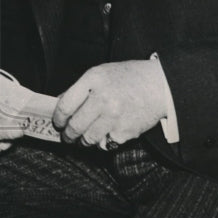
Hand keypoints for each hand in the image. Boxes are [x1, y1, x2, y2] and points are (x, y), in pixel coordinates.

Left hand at [51, 60, 168, 148]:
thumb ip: (80, 89)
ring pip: (88, 139)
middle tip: (67, 136)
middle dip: (68, 135)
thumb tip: (59, 105)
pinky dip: (103, 142)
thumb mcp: (100, 73)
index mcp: (93, 80)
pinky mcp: (125, 132)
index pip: (65, 105)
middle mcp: (102, 98)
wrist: (159, 86)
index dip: (57, 118)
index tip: (57, 123)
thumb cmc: (127, 78)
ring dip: (83, 141)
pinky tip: (106, 133)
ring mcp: (114, 117)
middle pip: (75, 126)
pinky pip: (105, 144)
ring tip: (84, 138)